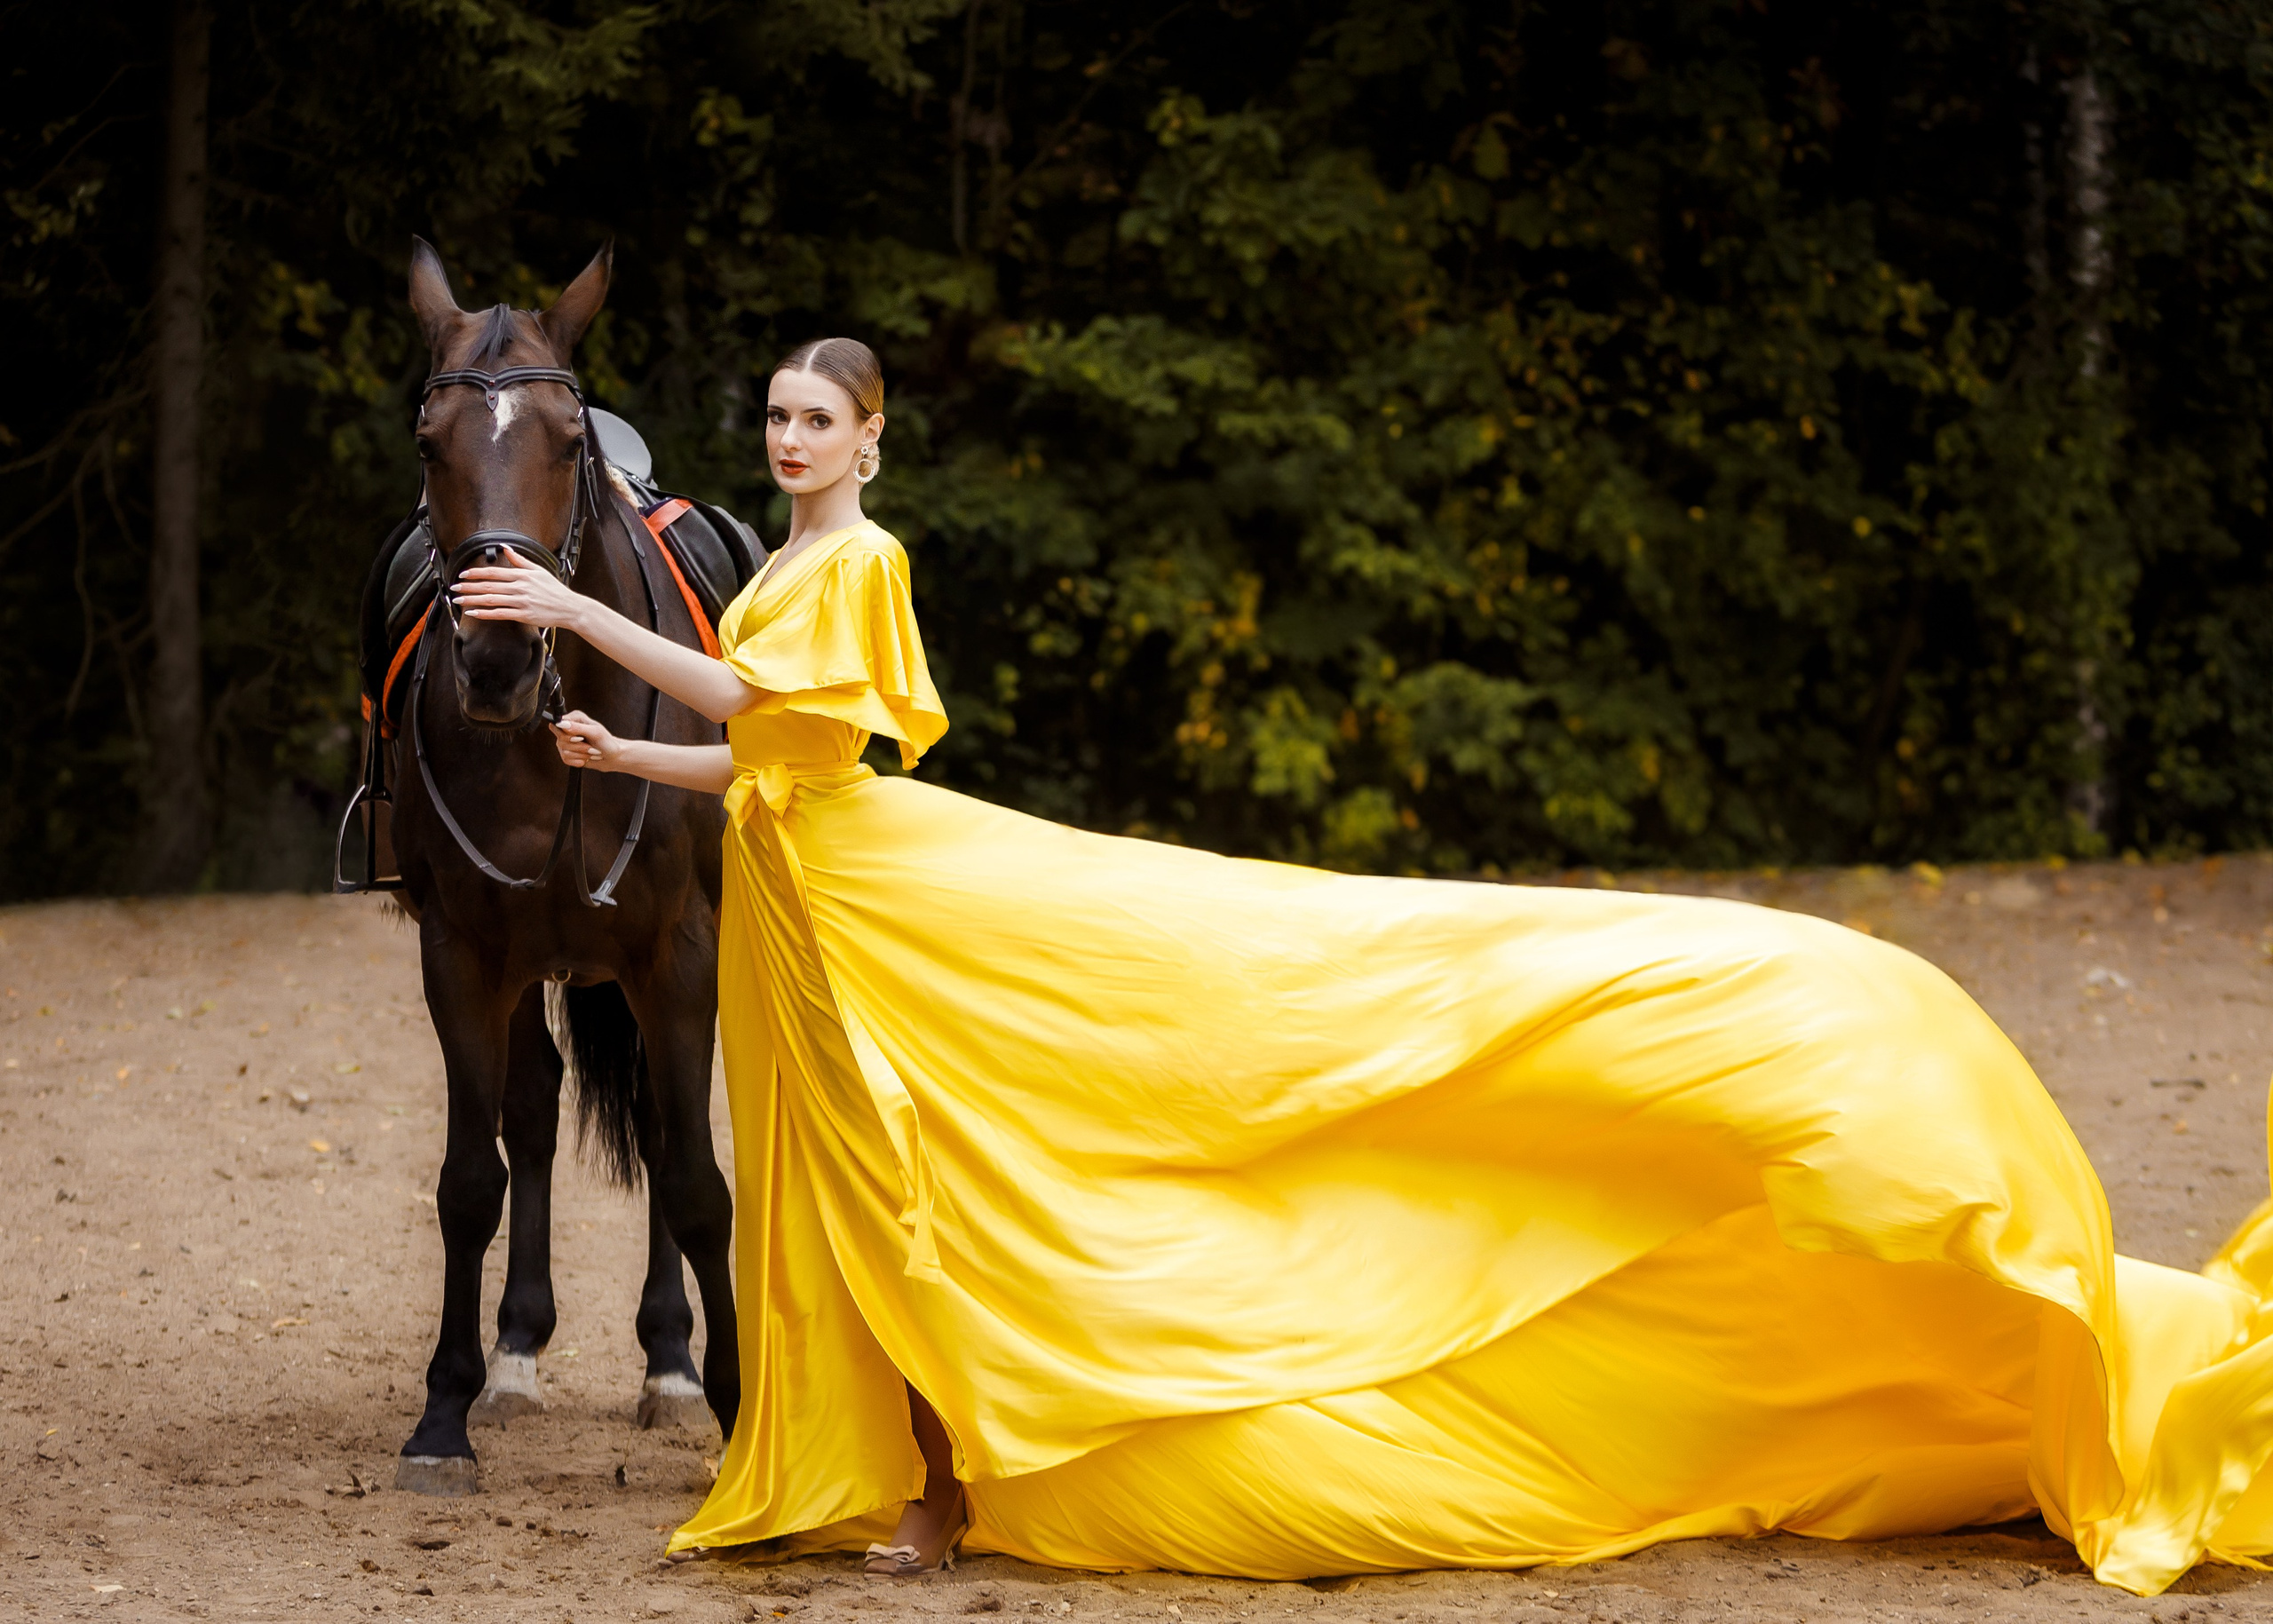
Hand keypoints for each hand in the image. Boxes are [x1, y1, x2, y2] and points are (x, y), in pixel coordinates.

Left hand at [453, 544, 584, 629]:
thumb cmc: (555, 590)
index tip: (463, 574)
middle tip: (454, 586)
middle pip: (488, 586)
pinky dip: (485, 613)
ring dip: (472, 599)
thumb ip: (520, 560)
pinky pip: (500, 613)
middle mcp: (520, 587)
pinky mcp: (523, 615)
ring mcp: (521, 602)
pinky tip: (473, 613)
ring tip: (458, 599)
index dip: (476, 573)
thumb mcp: (539, 570)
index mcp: (522, 575)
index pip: (494, 572)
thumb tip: (505, 548)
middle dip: (468, 586)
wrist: (570, 608)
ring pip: (491, 600)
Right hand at [550, 710, 622, 771]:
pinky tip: (586, 757)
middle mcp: (567, 729)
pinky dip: (579, 761)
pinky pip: (566, 760)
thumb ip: (578, 727)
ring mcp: (565, 742)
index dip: (569, 735)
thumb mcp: (595, 732)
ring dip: (581, 754)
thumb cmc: (606, 742)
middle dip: (579, 746)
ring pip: (564, 752)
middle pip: (561, 740)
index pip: (559, 725)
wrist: (611, 757)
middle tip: (590, 746)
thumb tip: (561, 723)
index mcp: (574, 718)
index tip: (581, 738)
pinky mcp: (566, 754)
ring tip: (591, 751)